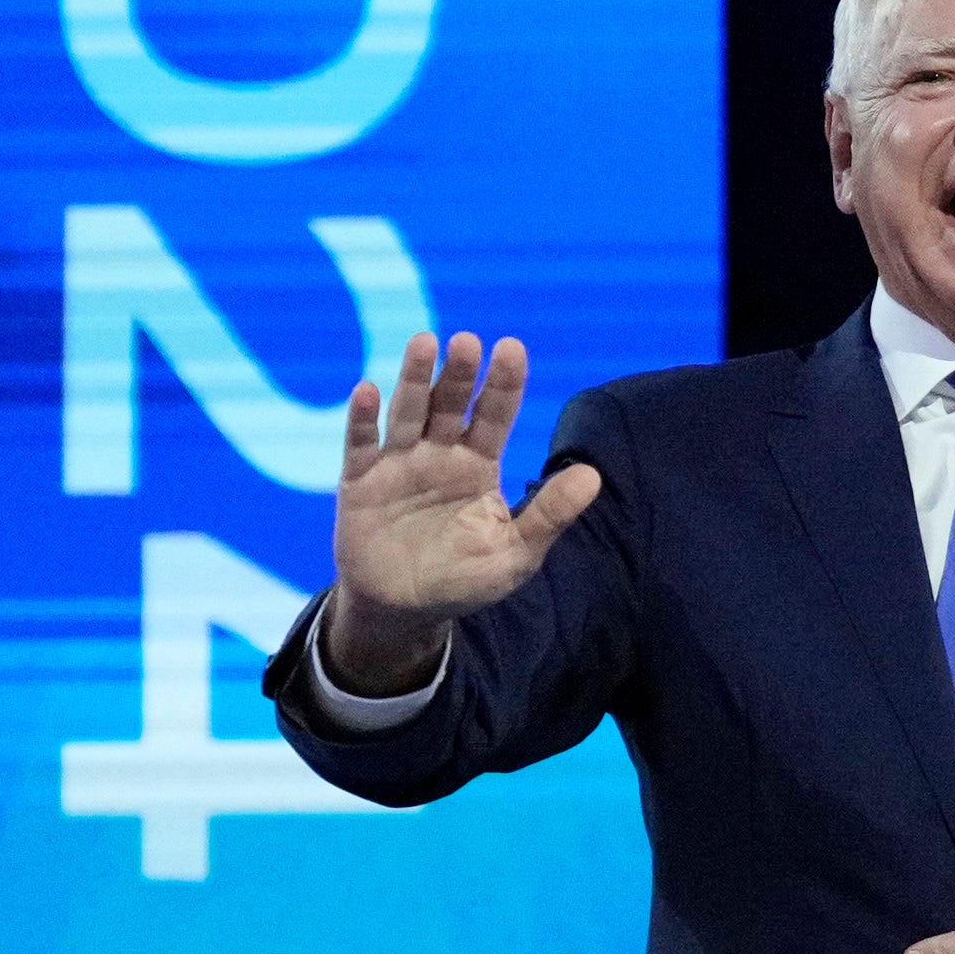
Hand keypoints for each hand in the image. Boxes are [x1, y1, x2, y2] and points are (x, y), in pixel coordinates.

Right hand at [321, 332, 605, 690]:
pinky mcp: (361, 481)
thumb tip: (594, 475)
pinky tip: (368, 391)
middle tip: (468, 342)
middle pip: (450, 404)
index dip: (503, 384)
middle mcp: (439, 454)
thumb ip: (550, 515)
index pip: (494, 416)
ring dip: (414, 379)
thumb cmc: (464, 579)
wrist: (405, 611)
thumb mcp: (515, 554)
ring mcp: (399, 463)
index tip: (513, 348)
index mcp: (478, 464)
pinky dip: (363, 419)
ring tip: (425, 343)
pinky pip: (361, 445)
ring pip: (408, 412)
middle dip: (460, 374)